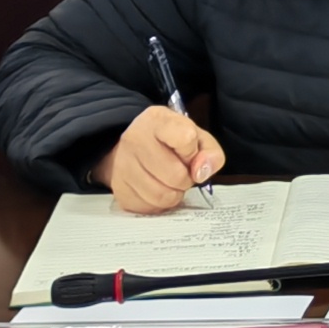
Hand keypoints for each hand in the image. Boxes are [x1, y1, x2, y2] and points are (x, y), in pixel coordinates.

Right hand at [99, 105, 226, 211]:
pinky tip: (157, 189)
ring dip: (174, 194)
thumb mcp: (196, 137)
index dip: (193, 152)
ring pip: (162, 196)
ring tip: (170, 182)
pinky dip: (159, 204)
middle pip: (175, 175)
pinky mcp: (118, 190)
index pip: (186, 138)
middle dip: (186, 179)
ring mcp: (122, 165)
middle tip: (182, 172)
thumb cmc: (170, 142)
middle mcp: (135, 139)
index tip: (190, 153)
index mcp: (157, 120)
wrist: (134, 150)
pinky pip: (149, 208)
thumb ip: (210, 152)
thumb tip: (201, 172)